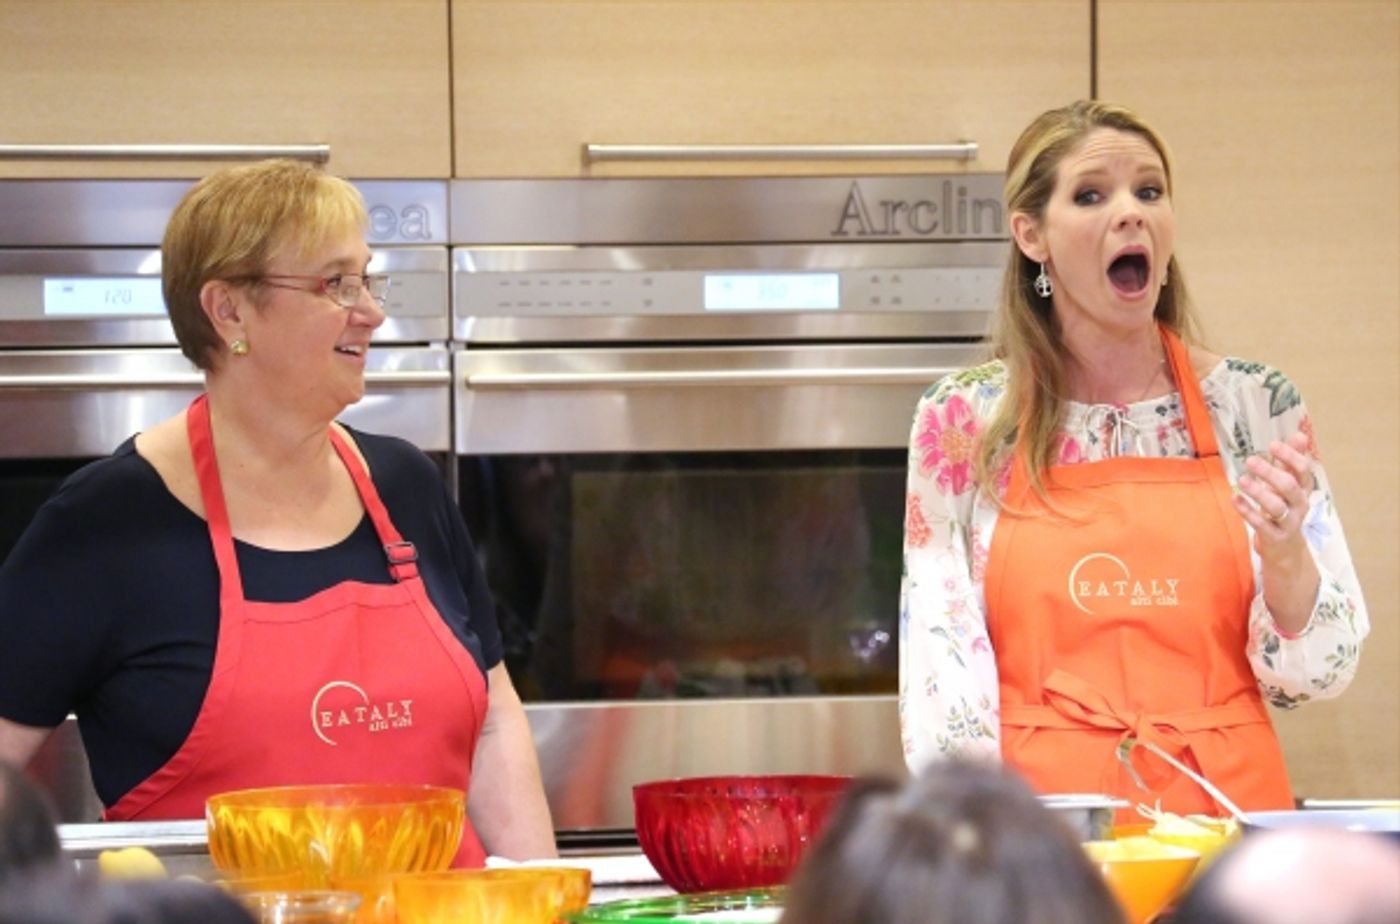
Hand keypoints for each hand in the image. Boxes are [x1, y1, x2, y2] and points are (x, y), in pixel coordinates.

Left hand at [1233, 431, 1312, 552]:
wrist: (1286, 548)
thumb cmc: (1284, 509)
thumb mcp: (1289, 485)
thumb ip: (1291, 462)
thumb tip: (1299, 435)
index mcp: (1304, 489)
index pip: (1303, 470)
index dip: (1290, 457)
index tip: (1273, 445)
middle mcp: (1300, 504)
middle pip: (1290, 486)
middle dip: (1270, 473)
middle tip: (1251, 460)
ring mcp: (1289, 522)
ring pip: (1276, 506)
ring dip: (1258, 492)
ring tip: (1242, 480)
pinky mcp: (1275, 536)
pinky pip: (1261, 524)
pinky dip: (1247, 511)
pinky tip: (1234, 498)